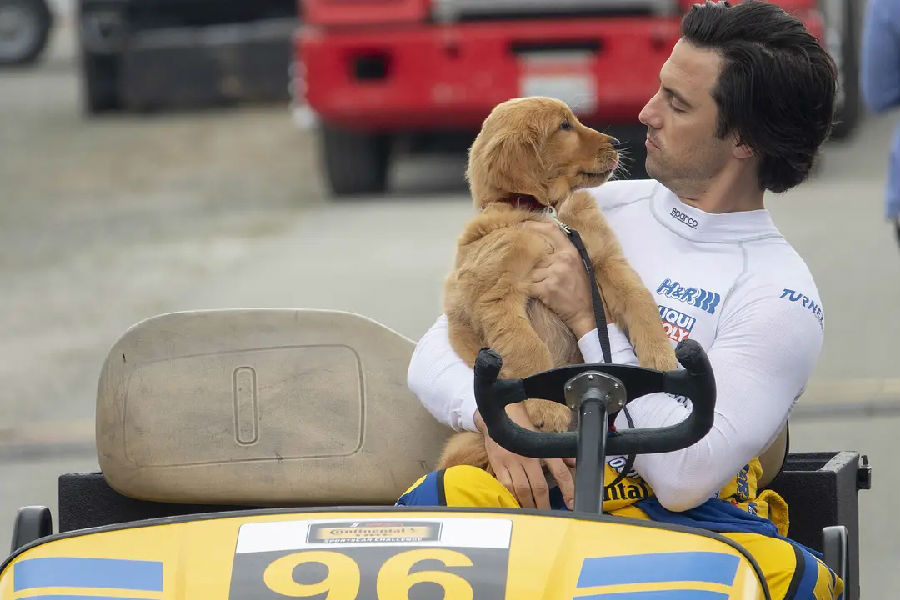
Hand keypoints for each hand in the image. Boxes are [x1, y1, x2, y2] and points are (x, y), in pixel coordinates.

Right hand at [475, 404, 574, 509]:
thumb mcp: (543, 438)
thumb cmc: (524, 429)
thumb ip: (560, 453)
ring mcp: (511, 461)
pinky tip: (516, 504)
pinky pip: (506, 486)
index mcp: (542, 448)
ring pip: (522, 489)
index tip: (570, 503)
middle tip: (548, 516)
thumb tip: (575, 463)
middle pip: (539, 486)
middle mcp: (528, 455)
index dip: (567, 489)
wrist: (500, 417)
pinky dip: (512, 497)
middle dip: (544, 504)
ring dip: (528, 504)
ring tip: (532, 514)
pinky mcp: (498, 464)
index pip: (559, 471)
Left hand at [523, 221, 595, 338]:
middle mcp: (562, 259)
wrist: (586, 313)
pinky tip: (538, 295)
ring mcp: (555, 273)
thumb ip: (562, 253)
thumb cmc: (581, 290)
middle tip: (535, 274)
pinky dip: (530, 290)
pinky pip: (529, 285)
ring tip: (542, 289)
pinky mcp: (547, 288)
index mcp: (571, 252)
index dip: (534, 226)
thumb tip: (542, 241)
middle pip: (535, 257)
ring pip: (531, 272)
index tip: (522, 225)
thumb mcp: (578, 265)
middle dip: (533, 267)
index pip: (551, 230)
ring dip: (532, 280)